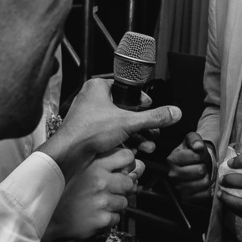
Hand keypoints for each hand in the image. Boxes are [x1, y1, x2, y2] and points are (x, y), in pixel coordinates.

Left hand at [39, 78, 179, 180]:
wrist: (68, 154)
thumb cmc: (87, 132)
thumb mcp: (128, 122)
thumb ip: (153, 118)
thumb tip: (173, 112)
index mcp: (98, 87)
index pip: (126, 88)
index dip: (141, 99)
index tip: (150, 107)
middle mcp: (93, 99)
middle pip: (125, 109)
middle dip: (142, 124)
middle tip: (153, 131)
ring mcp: (90, 117)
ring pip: (119, 124)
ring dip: (136, 136)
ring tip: (148, 144)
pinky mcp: (89, 133)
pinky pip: (110, 134)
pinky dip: (123, 142)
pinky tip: (133, 150)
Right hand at [44, 148, 138, 241]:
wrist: (47, 215)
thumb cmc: (62, 191)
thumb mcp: (81, 168)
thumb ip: (107, 163)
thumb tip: (138, 165)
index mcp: (95, 164)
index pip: (127, 157)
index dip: (128, 164)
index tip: (122, 170)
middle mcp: (100, 180)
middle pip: (130, 181)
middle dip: (122, 188)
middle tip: (108, 191)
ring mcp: (101, 200)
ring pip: (124, 201)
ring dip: (114, 204)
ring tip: (97, 203)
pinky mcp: (101, 218)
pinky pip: (117, 217)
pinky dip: (109, 218)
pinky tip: (95, 213)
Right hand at [165, 132, 214, 202]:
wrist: (192, 163)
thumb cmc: (191, 151)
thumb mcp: (192, 139)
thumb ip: (195, 139)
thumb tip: (198, 146)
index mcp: (172, 159)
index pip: (196, 157)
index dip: (202, 156)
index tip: (200, 156)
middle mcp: (173, 174)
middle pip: (200, 171)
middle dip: (206, 167)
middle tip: (203, 165)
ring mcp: (178, 187)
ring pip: (203, 183)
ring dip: (208, 178)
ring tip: (204, 174)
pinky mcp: (185, 197)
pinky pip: (203, 195)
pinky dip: (208, 189)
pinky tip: (205, 183)